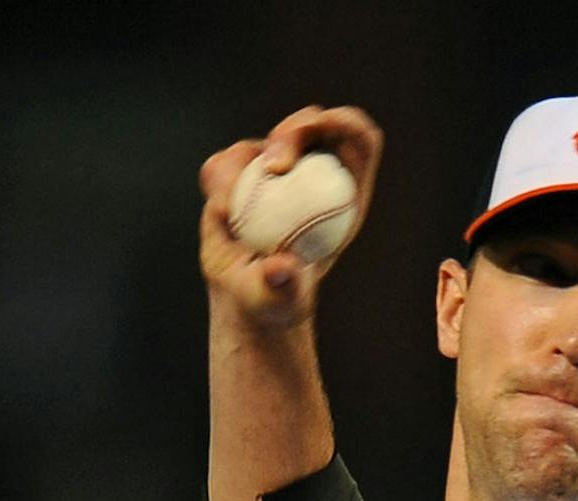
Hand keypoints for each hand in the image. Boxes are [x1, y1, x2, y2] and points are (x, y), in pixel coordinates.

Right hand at [199, 105, 383, 332]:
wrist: (245, 296)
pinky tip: (219, 214)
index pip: (359, 140)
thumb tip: (280, 269)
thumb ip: (283, 286)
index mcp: (344, 196)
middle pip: (311, 124)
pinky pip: (227, 161)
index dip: (346, 123)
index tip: (324, 126)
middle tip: (272, 166)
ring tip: (230, 214)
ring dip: (241, 165)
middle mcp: (312, 174)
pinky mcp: (242, 174)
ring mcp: (276, 171)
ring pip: (262, 143)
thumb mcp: (281, 300)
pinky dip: (218, 180)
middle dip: (292, 132)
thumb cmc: (275, 301)